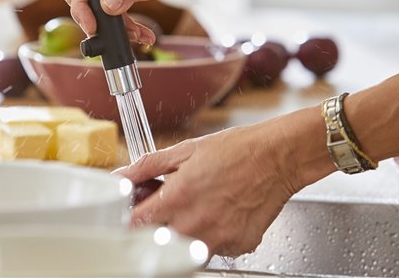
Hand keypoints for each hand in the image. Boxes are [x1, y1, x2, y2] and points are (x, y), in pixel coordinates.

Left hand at [116, 122, 299, 257]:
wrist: (276, 157)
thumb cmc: (235, 150)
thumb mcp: (185, 151)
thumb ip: (148, 166)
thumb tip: (122, 175)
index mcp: (179, 197)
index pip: (137, 223)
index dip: (128, 218)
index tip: (129, 212)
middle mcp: (196, 224)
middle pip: (158, 240)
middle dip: (154, 226)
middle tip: (162, 207)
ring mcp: (218, 239)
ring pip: (185, 249)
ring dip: (181, 233)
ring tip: (194, 208)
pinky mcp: (237, 246)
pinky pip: (213, 249)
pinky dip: (209, 235)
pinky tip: (216, 214)